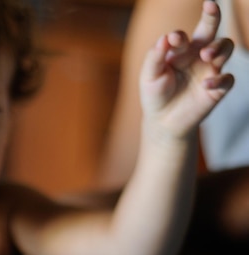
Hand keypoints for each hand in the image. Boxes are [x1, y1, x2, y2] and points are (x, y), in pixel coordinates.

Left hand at [139, 1, 233, 137]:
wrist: (163, 121)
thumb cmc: (155, 94)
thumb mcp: (149, 76)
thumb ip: (155, 57)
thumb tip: (165, 38)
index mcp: (180, 50)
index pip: (183, 36)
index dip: (179, 36)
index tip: (173, 40)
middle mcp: (197, 55)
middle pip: (210, 30)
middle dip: (212, 16)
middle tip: (211, 6)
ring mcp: (210, 69)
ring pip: (225, 48)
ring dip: (218, 47)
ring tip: (206, 55)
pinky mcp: (218, 88)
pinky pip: (227, 79)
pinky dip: (220, 79)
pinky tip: (206, 84)